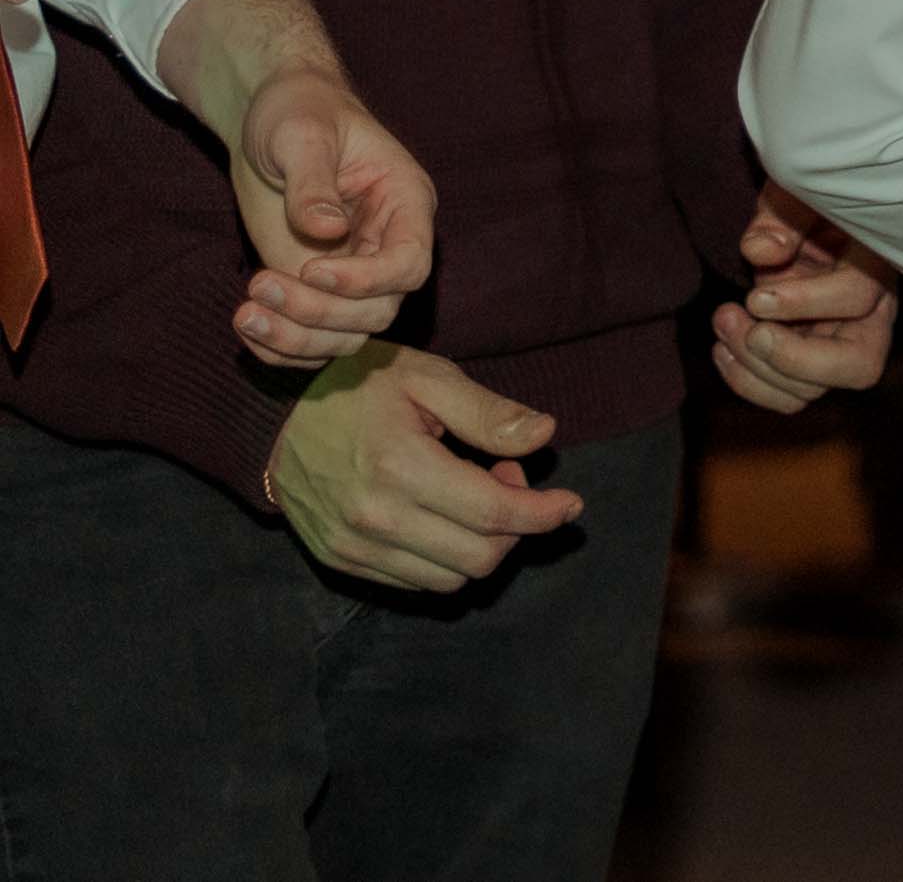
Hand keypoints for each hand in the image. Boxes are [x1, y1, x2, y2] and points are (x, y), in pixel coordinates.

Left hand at [162, 0, 435, 365]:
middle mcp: (387, 245)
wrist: (270, 119)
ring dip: (296, 338)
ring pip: (346, 335)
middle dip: (319, 312)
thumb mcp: (303, 135)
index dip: (366, 280)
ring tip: (245, 313)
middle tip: (261, 284)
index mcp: (405, 202)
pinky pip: (312, 340)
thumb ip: (314, 183)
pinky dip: (280, 348)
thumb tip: (328, 232)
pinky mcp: (314, 288)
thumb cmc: (297, 111)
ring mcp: (352, 272)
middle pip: (378, 310)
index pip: (409, 263)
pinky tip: (246, 325)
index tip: (309, 268)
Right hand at [265, 342, 583, 594]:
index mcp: (400, 468)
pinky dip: (444, 559)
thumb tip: (544, 435)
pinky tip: (442, 515)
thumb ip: (488, 412)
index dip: (543, 514)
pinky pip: (413, 583)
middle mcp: (374, 518)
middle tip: (507, 478)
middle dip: (515, 526)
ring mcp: (352, 546)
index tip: (571, 503)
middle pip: (478, 557)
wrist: (273, 417)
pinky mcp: (338, 560)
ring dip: (480, 545)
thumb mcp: (427, 379)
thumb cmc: (359, 387)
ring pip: (448, 580)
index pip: (492, 515)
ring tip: (474, 494)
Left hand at [717, 190, 899, 414]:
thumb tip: (762, 253)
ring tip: (723, 325)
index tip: (755, 296)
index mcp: (878, 259)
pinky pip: (788, 394)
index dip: (805, 303)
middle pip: (857, 365)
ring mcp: (843, 341)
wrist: (803, 218)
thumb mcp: (795, 192)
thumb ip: (779, 217)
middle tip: (742, 325)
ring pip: (812, 390)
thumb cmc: (805, 200)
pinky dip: (748, 381)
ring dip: (756, 371)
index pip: (859, 296)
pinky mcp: (812, 360)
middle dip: (788, 357)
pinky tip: (723, 346)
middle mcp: (873, 311)